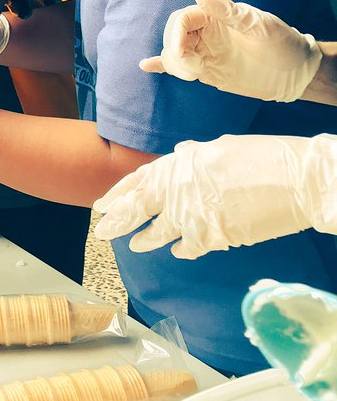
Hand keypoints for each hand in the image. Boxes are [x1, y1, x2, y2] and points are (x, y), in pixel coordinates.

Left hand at [94, 134, 336, 258]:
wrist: (298, 180)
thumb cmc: (265, 159)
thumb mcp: (219, 149)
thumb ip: (193, 158)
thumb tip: (180, 153)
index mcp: (178, 163)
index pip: (137, 180)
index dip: (117, 194)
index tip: (103, 205)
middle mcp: (178, 189)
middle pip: (137, 209)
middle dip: (117, 222)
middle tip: (102, 231)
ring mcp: (192, 215)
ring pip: (157, 233)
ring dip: (145, 240)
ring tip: (135, 244)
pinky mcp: (210, 238)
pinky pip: (188, 247)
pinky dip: (182, 250)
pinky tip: (179, 252)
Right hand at [140, 0, 320, 101]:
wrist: (294, 73)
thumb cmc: (282, 44)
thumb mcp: (260, 26)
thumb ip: (229, 12)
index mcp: (216, 16)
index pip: (183, 18)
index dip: (176, 34)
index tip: (181, 51)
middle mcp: (207, 32)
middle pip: (173, 35)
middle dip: (175, 52)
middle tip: (194, 70)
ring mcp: (204, 51)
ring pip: (173, 53)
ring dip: (175, 64)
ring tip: (193, 74)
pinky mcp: (204, 69)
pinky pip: (177, 65)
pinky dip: (161, 65)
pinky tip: (147, 65)